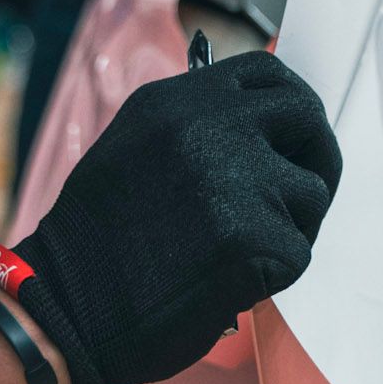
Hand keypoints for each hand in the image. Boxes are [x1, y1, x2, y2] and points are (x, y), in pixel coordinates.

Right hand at [11, 52, 340, 383]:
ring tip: (238, 254)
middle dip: (316, 160)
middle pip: (307, 121)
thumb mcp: (135, 150)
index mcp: (180, 102)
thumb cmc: (95, 247)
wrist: (66, 308)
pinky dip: (274, 276)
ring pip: (310, 195)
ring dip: (289, 228)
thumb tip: (260, 130)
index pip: (269, 75)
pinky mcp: (256, 239)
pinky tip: (229, 284)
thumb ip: (195, 130)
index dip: (294, 110)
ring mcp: (238, 180)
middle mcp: (212, 128)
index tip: (295, 139)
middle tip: (300, 202)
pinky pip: (298, 252)